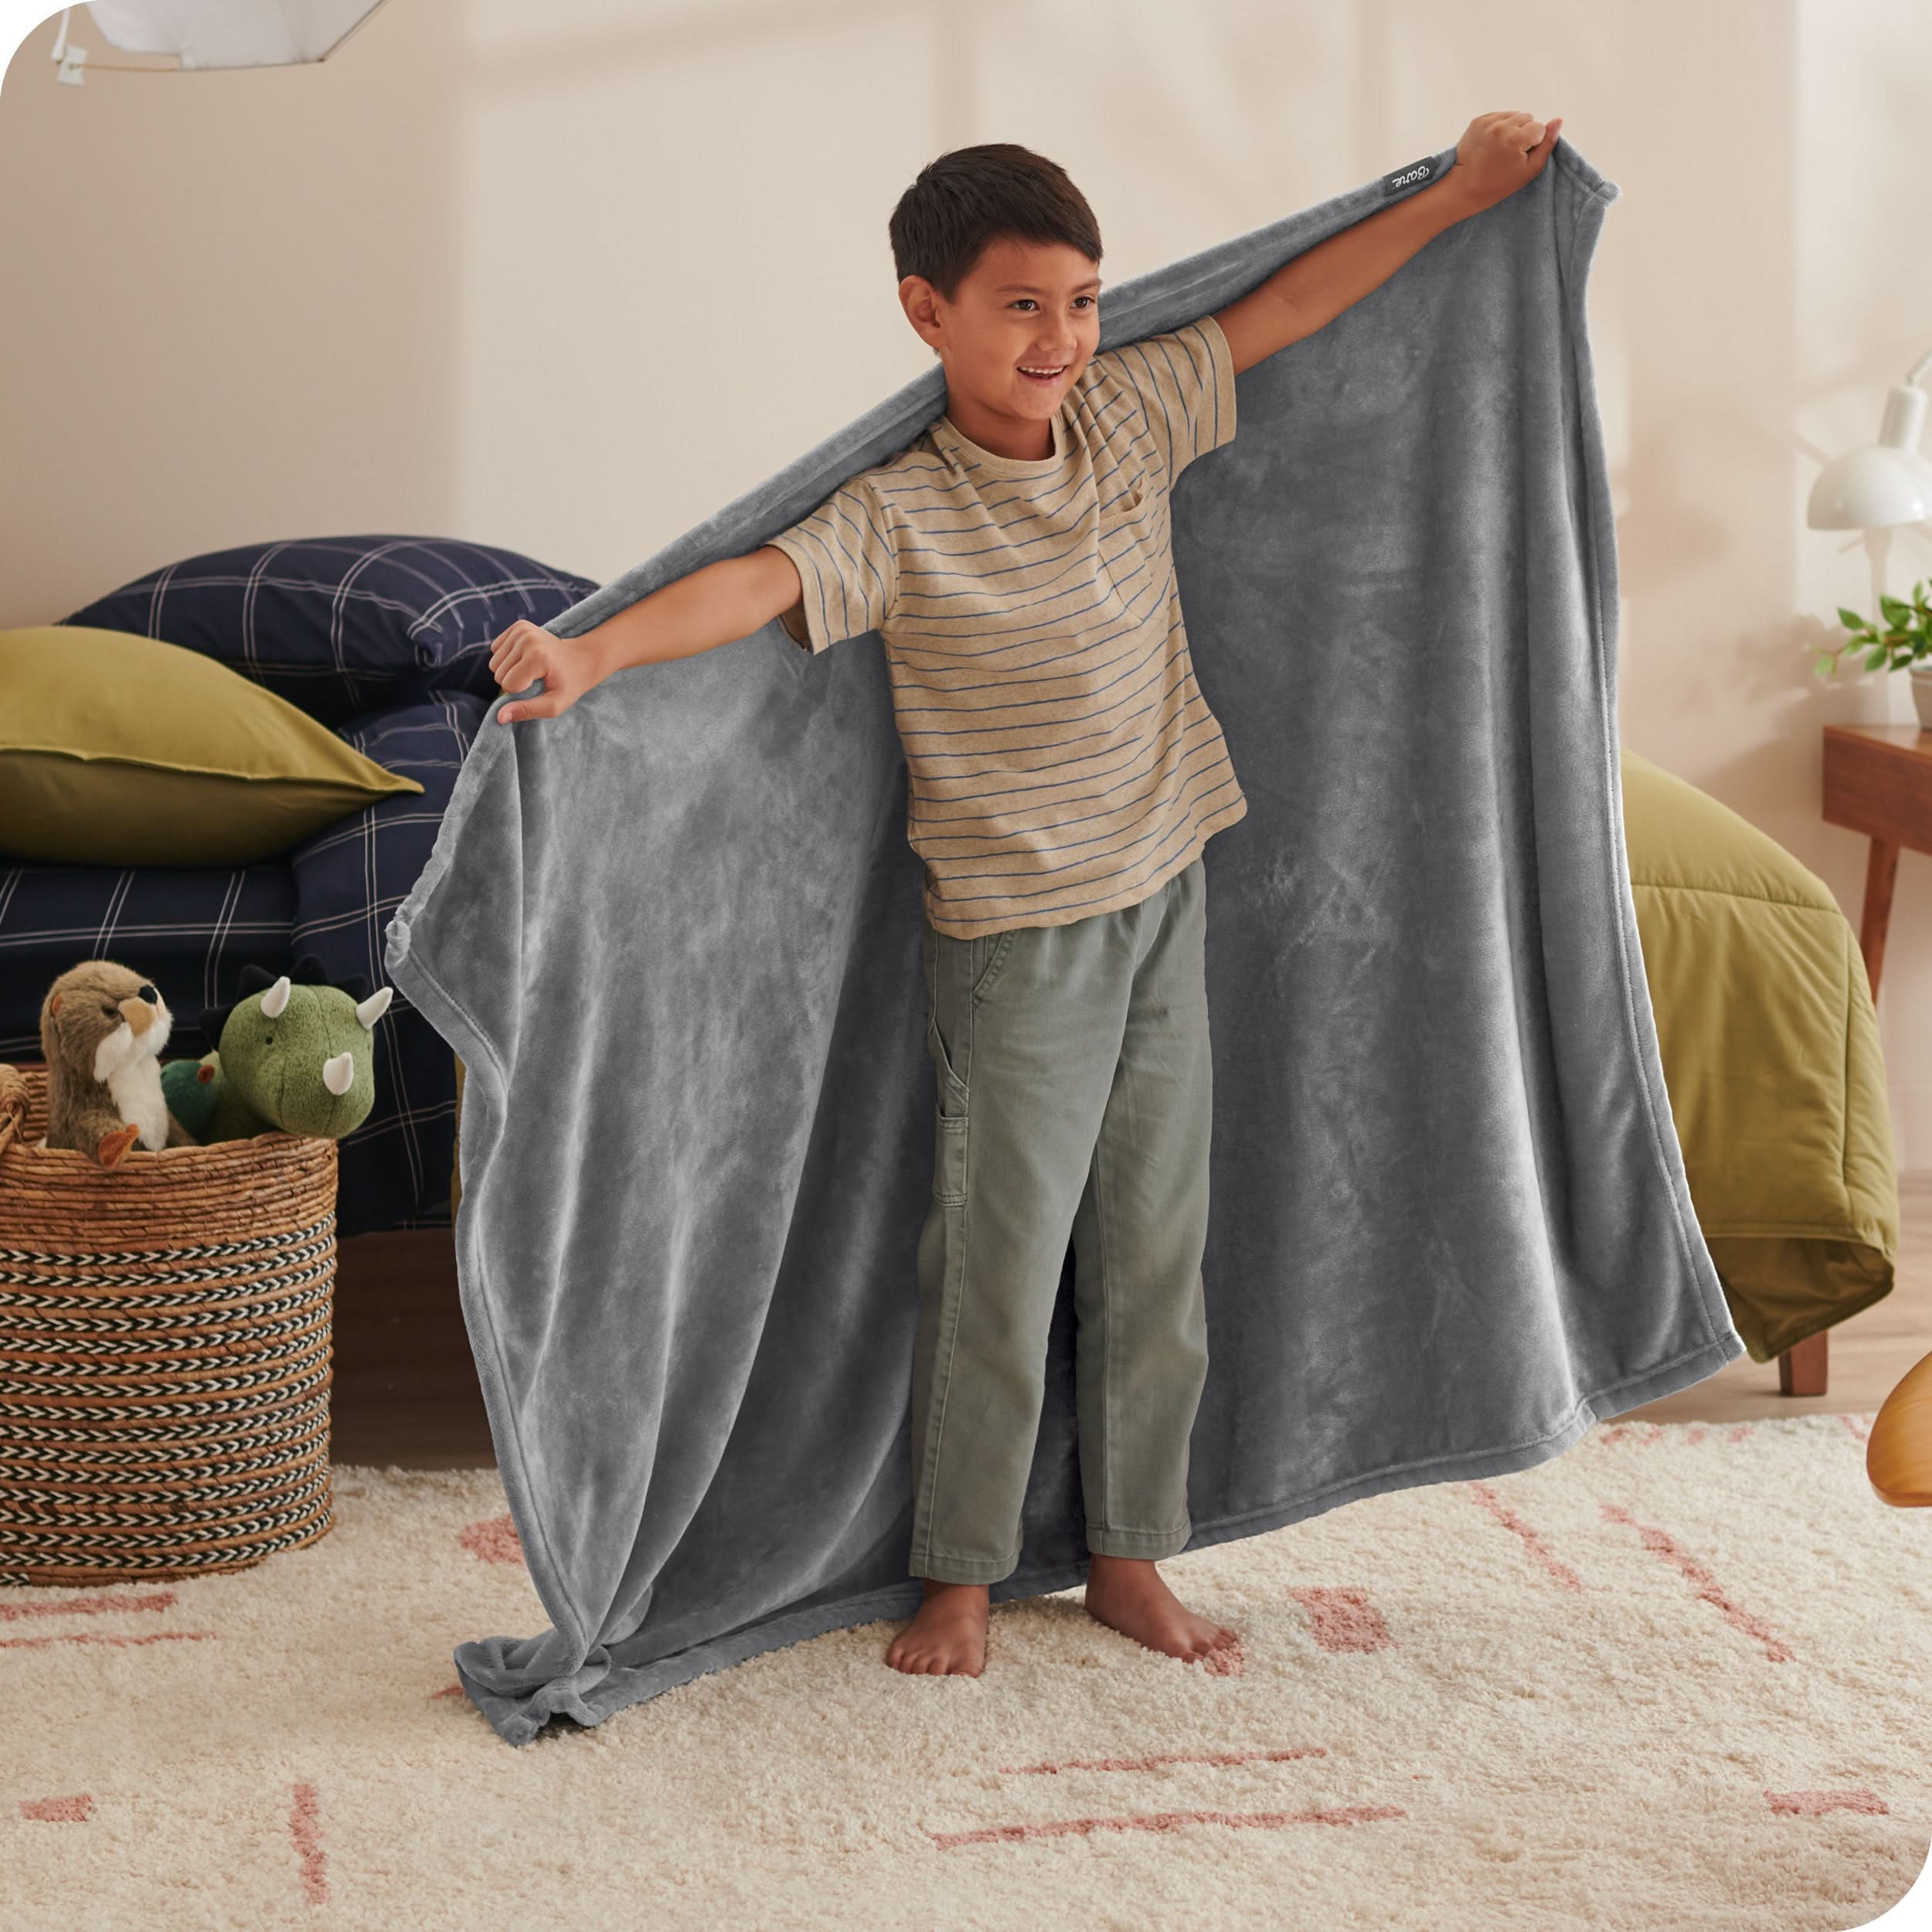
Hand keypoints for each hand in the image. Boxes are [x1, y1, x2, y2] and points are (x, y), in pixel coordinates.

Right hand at [487, 619, 605, 724]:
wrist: (582, 658)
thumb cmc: (569, 684)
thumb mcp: (554, 705)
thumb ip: (527, 711)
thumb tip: (499, 717)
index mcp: (537, 657)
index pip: (507, 685)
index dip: (520, 692)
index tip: (539, 685)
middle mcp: (527, 638)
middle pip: (498, 674)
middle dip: (514, 681)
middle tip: (536, 678)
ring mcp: (522, 629)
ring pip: (494, 663)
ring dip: (509, 670)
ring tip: (532, 668)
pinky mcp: (518, 626)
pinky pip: (495, 649)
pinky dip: (507, 658)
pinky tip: (525, 658)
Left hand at [1451, 111, 1561, 210]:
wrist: (1464, 187)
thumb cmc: (1499, 183)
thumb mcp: (1529, 170)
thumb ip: (1547, 144)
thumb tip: (1559, 120)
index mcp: (1516, 138)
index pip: (1539, 128)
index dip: (1533, 143)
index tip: (1520, 156)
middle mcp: (1501, 125)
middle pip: (1527, 118)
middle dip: (1523, 132)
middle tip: (1511, 153)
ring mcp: (1488, 122)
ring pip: (1513, 115)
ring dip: (1512, 128)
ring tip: (1501, 147)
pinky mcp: (1478, 121)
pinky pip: (1499, 116)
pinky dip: (1499, 126)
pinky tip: (1493, 143)